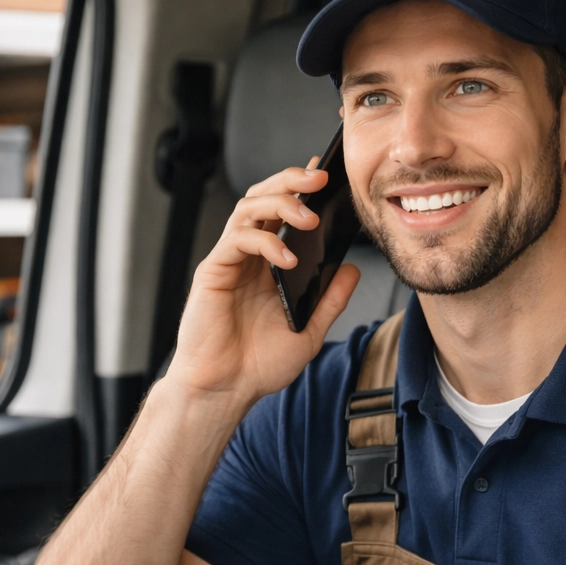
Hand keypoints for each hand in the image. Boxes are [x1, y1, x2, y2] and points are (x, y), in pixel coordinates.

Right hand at [163, 160, 361, 407]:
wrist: (225, 390)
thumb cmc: (257, 365)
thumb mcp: (309, 331)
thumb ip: (330, 299)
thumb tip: (352, 269)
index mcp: (270, 264)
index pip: (285, 214)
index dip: (302, 188)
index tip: (327, 174)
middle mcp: (249, 256)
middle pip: (264, 197)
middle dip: (291, 180)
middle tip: (320, 177)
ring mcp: (230, 260)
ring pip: (249, 209)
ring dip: (281, 203)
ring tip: (309, 217)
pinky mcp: (213, 271)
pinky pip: (238, 239)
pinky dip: (266, 242)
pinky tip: (287, 258)